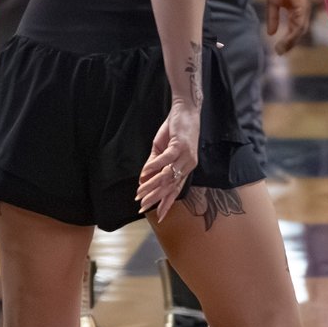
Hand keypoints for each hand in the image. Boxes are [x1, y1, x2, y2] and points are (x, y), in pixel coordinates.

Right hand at [137, 100, 199, 221]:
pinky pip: (166, 159)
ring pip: (167, 175)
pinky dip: (154, 166)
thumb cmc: (174, 130)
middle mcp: (188, 165)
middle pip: (170, 186)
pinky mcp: (180, 145)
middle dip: (155, 198)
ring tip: (140, 192)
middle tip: (143, 207)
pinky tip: (144, 173)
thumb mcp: (161, 150)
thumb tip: (143, 179)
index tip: (158, 216)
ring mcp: (185, 156)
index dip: (167, 203)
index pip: (176, 190)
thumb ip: (153, 165)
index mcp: (185, 168)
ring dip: (152, 185)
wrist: (185, 110)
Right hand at [265, 0, 310, 54]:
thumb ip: (273, 18)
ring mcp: (304, 10)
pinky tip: (286, 39)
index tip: (278, 50)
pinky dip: (293, 33)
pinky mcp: (303, 6)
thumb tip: (270, 34)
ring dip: (291, 41)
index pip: (294, 30)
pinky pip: (299, 23)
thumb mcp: (273, 3)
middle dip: (289, 44)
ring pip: (300, 30)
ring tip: (281, 49)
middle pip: (299, 33)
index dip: (287, 41)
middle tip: (279, 52)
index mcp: (296, 12)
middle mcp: (302, 12)